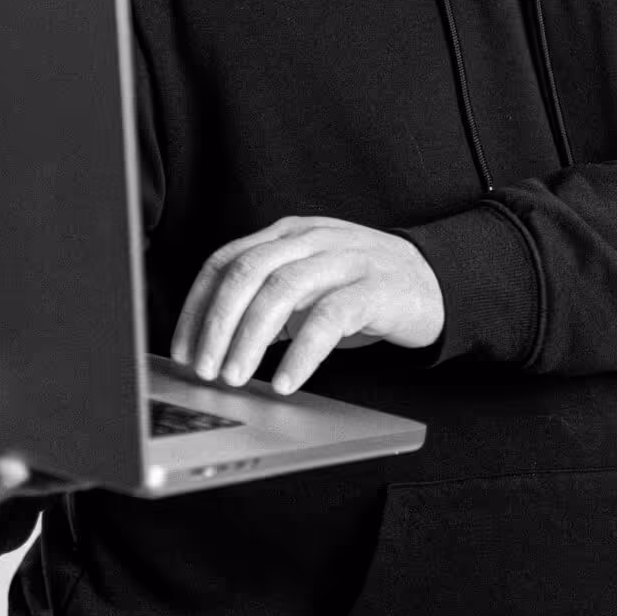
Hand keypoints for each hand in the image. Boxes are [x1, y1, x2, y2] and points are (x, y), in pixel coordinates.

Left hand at [170, 215, 444, 394]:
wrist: (433, 281)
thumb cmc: (359, 288)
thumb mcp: (306, 287)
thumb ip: (264, 304)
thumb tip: (212, 346)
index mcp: (287, 234)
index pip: (226, 260)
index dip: (197, 305)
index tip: (183, 350)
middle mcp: (311, 239)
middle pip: (247, 271)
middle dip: (218, 324)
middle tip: (205, 369)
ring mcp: (344, 259)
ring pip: (282, 289)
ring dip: (250, 338)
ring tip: (237, 379)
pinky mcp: (374, 288)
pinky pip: (329, 317)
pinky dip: (302, 352)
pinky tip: (288, 381)